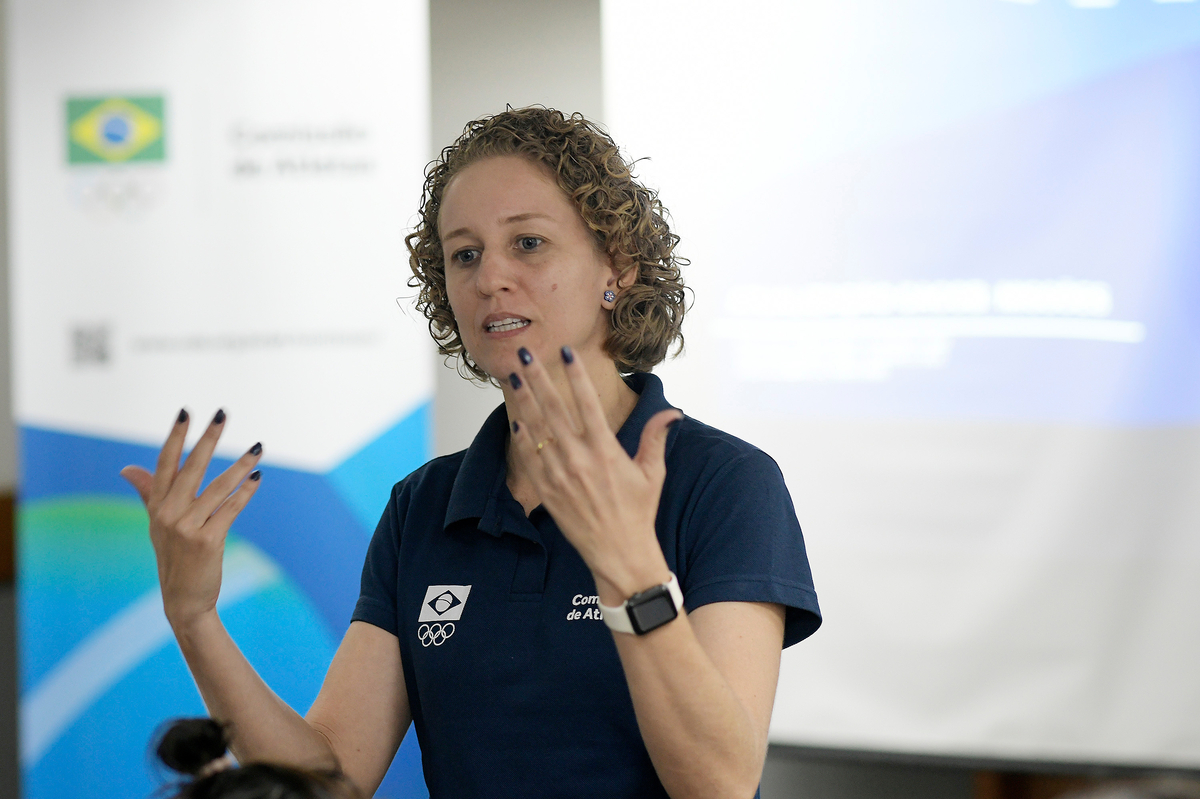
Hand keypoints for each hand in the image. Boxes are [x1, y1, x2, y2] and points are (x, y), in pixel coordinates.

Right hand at [120, 409, 262, 630]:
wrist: (183, 600)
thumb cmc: (174, 559)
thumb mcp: (157, 525)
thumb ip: (148, 494)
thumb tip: (128, 468)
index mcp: (157, 507)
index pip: (164, 464)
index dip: (175, 437)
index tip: (185, 412)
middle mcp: (168, 514)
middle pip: (191, 468)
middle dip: (207, 438)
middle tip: (222, 413)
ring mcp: (186, 528)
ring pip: (218, 486)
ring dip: (241, 465)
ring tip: (258, 448)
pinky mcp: (207, 540)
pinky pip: (230, 509)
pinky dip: (245, 492)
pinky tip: (257, 479)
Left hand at [507, 347, 681, 603]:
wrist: (618, 554)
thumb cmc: (638, 513)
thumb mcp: (652, 473)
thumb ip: (655, 437)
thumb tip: (672, 412)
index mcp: (605, 450)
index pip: (587, 402)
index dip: (575, 375)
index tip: (566, 352)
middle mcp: (579, 459)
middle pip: (553, 409)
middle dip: (538, 378)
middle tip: (525, 354)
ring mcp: (559, 475)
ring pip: (536, 429)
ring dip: (524, 401)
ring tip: (514, 377)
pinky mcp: (547, 491)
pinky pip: (529, 458)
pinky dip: (522, 437)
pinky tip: (515, 417)